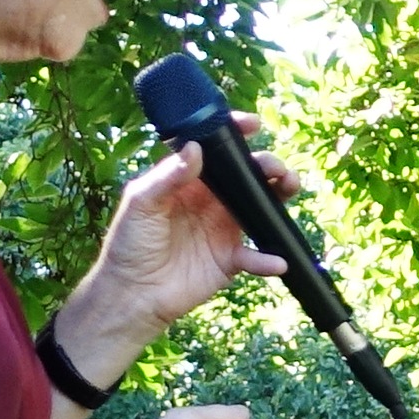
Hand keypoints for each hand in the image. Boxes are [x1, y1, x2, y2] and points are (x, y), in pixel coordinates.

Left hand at [52, 119, 311, 377]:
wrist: (132, 293)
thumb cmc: (129, 244)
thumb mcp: (141, 203)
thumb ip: (167, 177)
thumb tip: (196, 149)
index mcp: (187, 182)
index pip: (215, 152)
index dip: (235, 135)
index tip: (253, 125)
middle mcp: (209, 201)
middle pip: (246, 177)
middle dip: (266, 166)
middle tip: (275, 167)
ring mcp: (222, 229)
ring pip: (260, 208)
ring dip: (279, 197)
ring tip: (289, 188)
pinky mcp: (230, 260)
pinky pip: (256, 256)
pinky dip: (268, 258)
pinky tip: (275, 260)